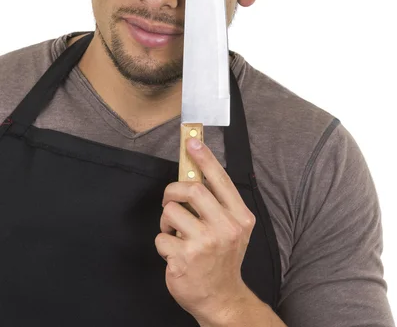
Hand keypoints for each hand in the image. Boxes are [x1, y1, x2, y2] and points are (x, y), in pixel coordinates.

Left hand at [154, 137, 255, 322]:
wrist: (222, 299)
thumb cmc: (224, 258)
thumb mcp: (233, 228)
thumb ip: (219, 203)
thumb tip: (196, 172)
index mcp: (239, 217)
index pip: (220, 179)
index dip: (205, 158)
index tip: (192, 142)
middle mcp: (225, 228)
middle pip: (191, 190)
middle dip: (173, 191)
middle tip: (171, 199)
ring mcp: (204, 244)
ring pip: (171, 212)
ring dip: (167, 221)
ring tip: (177, 233)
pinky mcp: (184, 259)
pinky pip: (161, 237)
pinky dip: (163, 242)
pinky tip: (175, 253)